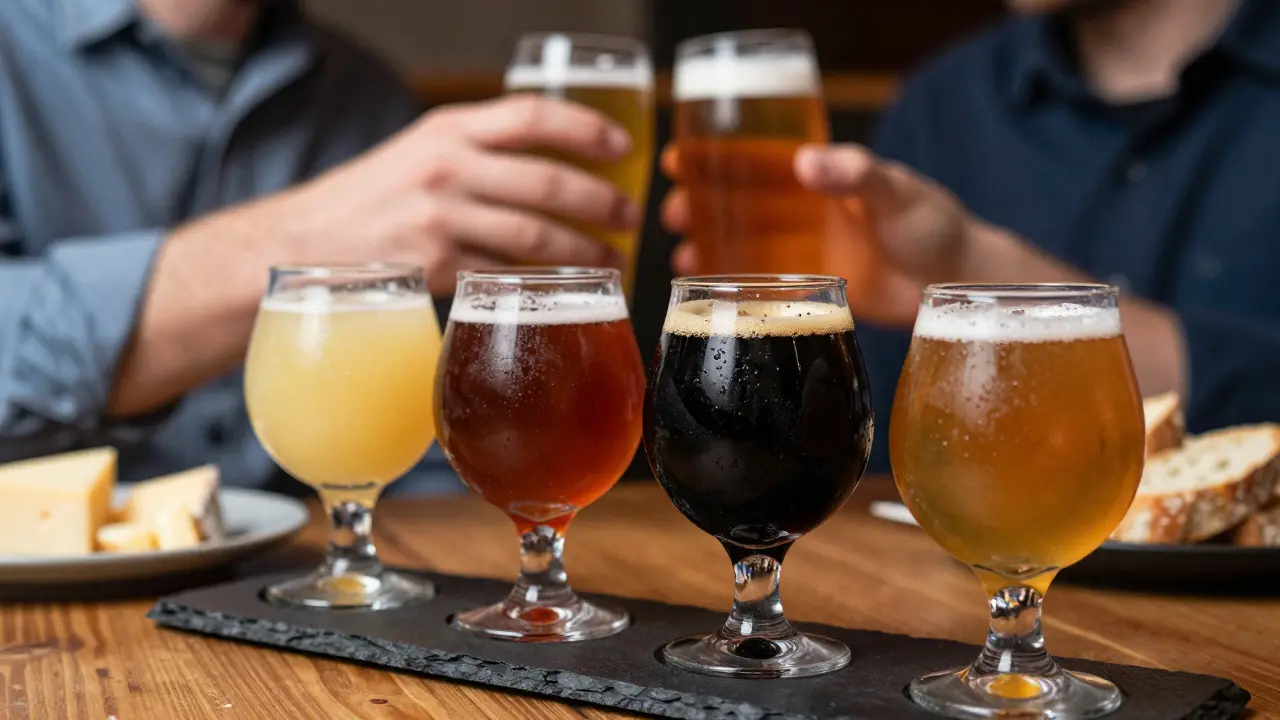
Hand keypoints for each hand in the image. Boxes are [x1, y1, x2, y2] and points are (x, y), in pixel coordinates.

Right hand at [110, 95, 639, 416]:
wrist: (297, 248)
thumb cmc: (364, 204)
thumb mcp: (416, 156)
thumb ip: (474, 155)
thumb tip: (545, 169)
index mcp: (444, 130)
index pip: (532, 114)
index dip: (587, 127)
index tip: (622, 146)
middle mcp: (445, 168)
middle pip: (547, 181)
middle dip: (602, 201)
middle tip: (630, 216)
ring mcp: (440, 220)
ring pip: (535, 235)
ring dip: (584, 250)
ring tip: (611, 259)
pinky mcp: (435, 269)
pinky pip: (506, 276)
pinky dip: (541, 285)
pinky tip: (562, 290)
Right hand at [662, 143, 982, 326]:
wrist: (959, 284)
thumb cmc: (938, 227)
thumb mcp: (897, 191)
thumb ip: (857, 174)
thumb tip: (806, 162)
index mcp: (822, 177)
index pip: (758, 159)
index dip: (715, 156)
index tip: (679, 159)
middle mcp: (806, 213)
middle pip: (738, 202)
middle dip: (698, 204)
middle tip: (671, 214)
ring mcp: (804, 253)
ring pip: (741, 244)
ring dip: (706, 246)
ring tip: (681, 257)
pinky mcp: (810, 291)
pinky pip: (761, 285)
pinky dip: (733, 285)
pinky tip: (709, 292)